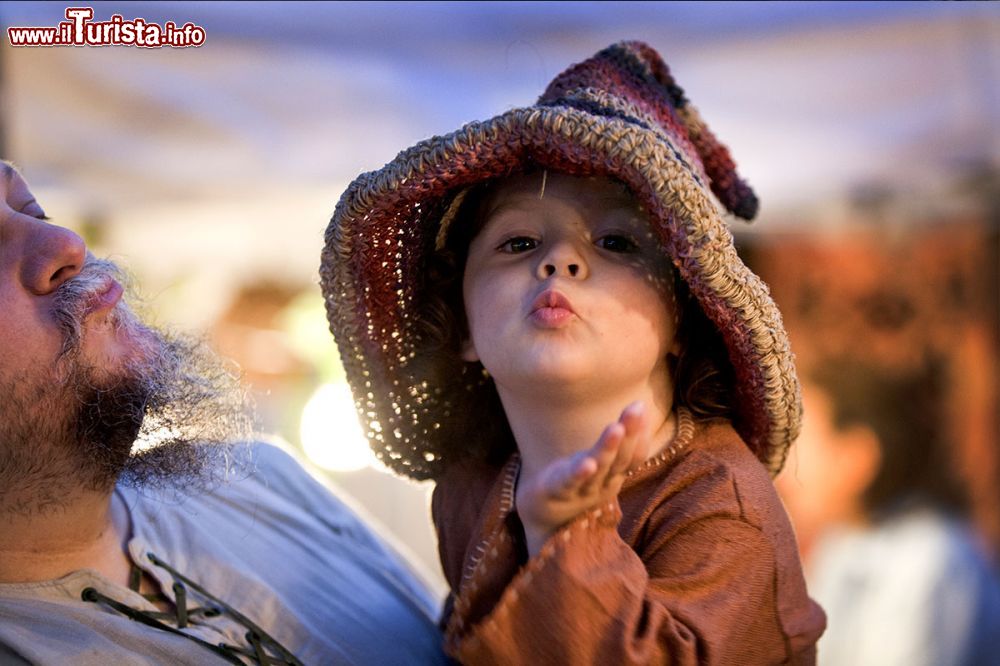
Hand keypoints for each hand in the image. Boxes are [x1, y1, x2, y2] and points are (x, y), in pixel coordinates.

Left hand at [516, 402, 652, 555]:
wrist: (541, 522)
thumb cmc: (573, 487)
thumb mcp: (598, 466)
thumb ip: (617, 447)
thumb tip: (636, 413)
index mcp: (611, 478)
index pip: (631, 456)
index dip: (639, 434)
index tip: (642, 407)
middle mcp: (600, 485)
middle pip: (618, 460)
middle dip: (629, 433)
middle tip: (637, 408)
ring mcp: (580, 491)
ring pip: (597, 469)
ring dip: (607, 448)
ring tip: (616, 428)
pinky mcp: (557, 494)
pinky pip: (570, 483)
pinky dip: (579, 473)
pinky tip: (587, 462)